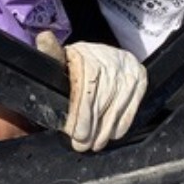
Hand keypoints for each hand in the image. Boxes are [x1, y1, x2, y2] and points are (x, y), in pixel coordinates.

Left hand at [36, 32, 146, 151]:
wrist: (99, 55)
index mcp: (84, 53)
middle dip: (92, 126)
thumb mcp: (59, 59)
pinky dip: (123, 122)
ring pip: (117, 104)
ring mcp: (126, 67)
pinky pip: (132, 104)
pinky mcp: (139, 75)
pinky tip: (112, 134)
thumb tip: (43, 38)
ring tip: (96, 144)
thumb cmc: (73, 65)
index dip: (81, 113)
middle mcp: (108, 57)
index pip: (86, 86)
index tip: (74, 133)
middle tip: (82, 145)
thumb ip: (50, 53)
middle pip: (101, 98)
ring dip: (106, 129)